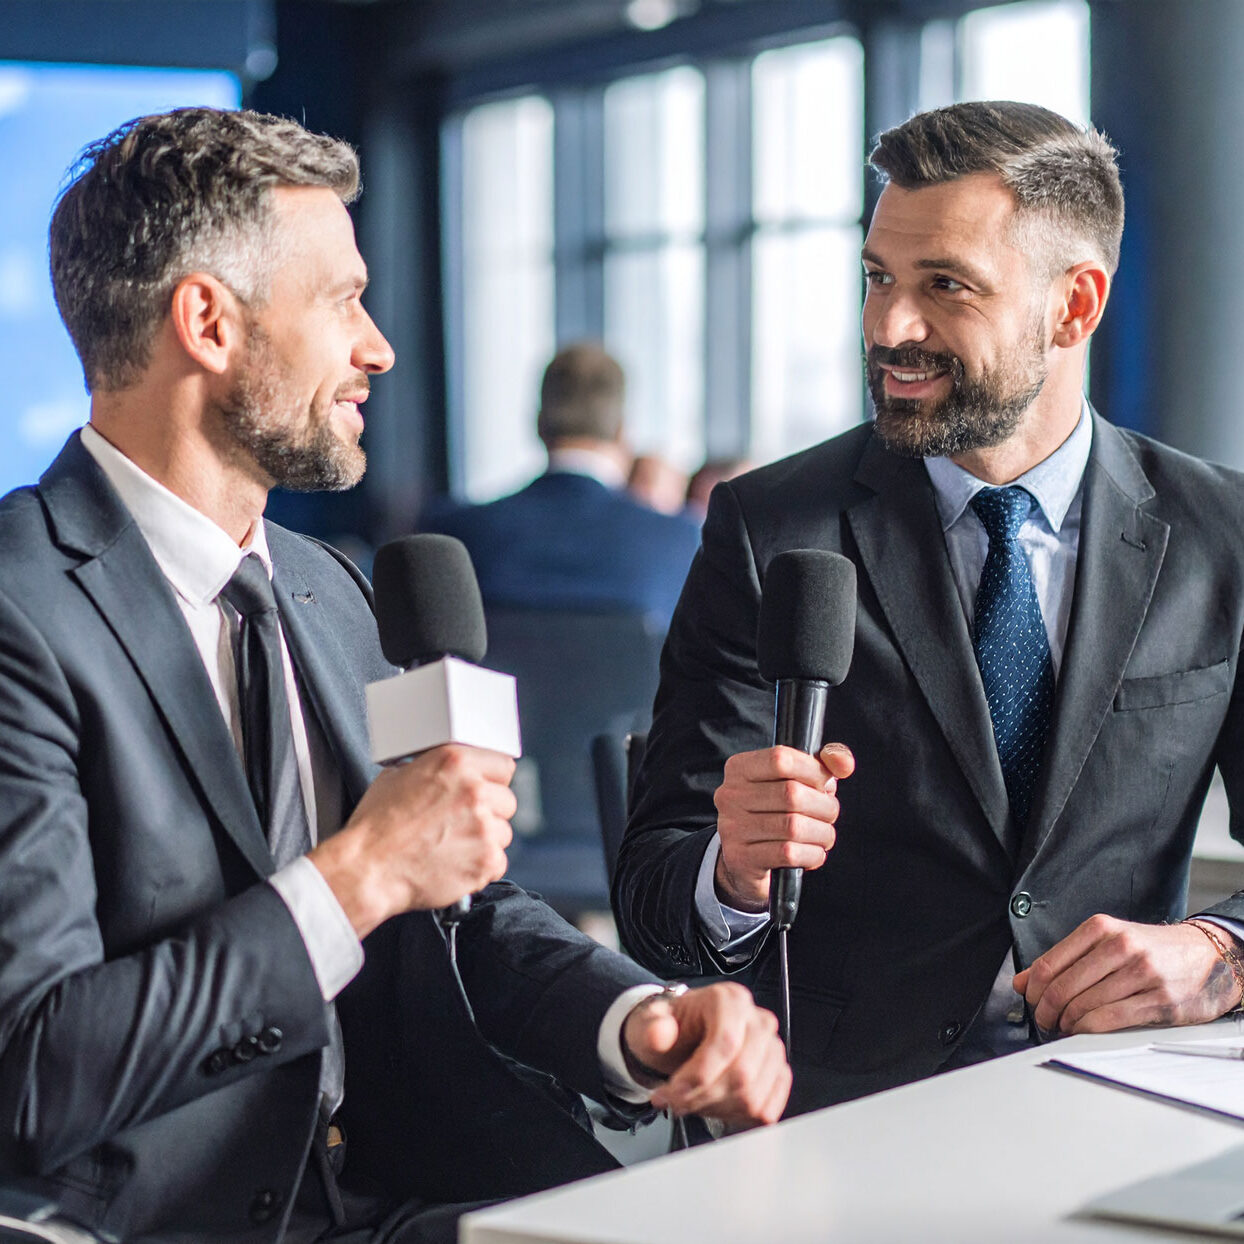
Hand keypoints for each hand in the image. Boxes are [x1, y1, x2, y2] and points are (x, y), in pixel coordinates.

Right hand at [310, 744, 516, 937]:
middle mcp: (474, 791)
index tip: (487, 791)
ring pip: (504, 832)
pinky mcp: (486, 860)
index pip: (503, 766)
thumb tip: (446, 769)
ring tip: (453, 846)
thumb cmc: (376, 826)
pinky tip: (456, 864)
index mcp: (455, 762)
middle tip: (463, 823)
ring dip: (486, 840)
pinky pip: (499, 862)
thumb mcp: (398, 775)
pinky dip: (482, 867)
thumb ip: (432, 767)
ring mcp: (484, 827)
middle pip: (507, 801)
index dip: (493, 781)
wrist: (367, 869)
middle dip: (490, 812)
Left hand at [621, 982, 789, 1128]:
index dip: (699, 1075)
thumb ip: (652, 1028)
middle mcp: (757, 1020)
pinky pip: (766, 1110)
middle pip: (742, 1073)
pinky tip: (714, 1105)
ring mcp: (772, 1049)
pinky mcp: (778, 1075)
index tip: (674, 1092)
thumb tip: (658, 1032)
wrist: (684, 1040)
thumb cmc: (672, 1030)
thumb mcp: (651, 1025)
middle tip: (675, 1102)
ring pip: (753, 1096)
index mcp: (729, 1000)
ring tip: (691, 1102)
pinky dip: (736, 1118)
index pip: (726, 1042)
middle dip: (703, 1097)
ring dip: (716, 1109)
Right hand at [712, 743, 854, 910]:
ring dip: (821, 833)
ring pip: (793, 827)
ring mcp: (731, 828)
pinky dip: (811, 854)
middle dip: (824, 806)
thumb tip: (843, 764)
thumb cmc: (777, 813)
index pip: (781, 759)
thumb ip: (823, 764)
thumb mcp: (797, 781)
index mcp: (739, 768)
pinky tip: (812, 853)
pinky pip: (788, 853)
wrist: (746, 861)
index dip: (813, 771)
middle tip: (829, 814)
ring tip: (823, 835)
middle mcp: (729, 795)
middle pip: (792, 794)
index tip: (824, 783)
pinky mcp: (740, 858)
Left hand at [1013, 915, 1242, 1034]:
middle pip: (1062, 986)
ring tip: (1063, 1027)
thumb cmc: (1152, 950)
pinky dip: (1088, 1030)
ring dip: (1066, 1023)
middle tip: (1044, 1020)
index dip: (1033, 989)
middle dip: (1046, 1010)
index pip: (1049, 963)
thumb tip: (1021, 982)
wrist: (1208, 956)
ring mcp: (1142, 974)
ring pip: (1084, 1005)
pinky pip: (1110, 1020)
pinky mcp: (1160, 1001)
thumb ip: (1064, 960)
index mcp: (1101, 928)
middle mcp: (1121, 947)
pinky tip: (1083, 1031)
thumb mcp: (1107, 942)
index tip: (1031, 1001)